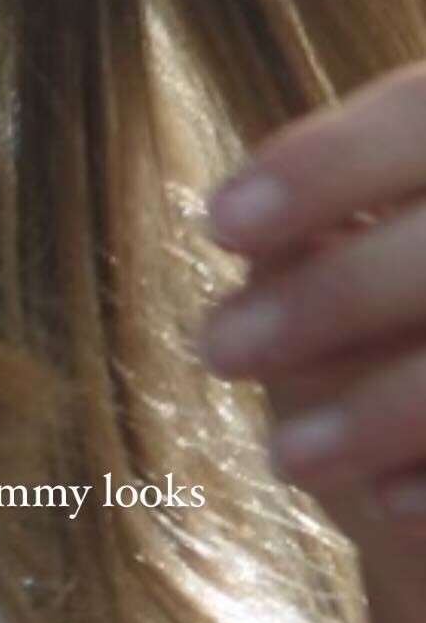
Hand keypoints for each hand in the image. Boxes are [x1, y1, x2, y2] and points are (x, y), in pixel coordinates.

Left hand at [201, 66, 425, 622]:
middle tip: (217, 348)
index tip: (220, 224)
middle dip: (332, 297)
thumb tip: (257, 238)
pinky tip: (387, 508)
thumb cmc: (417, 276)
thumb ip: (346, 202)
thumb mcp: (401, 220)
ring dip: (382, 409)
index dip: (324, 165)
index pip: (418, 114)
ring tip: (285, 459)